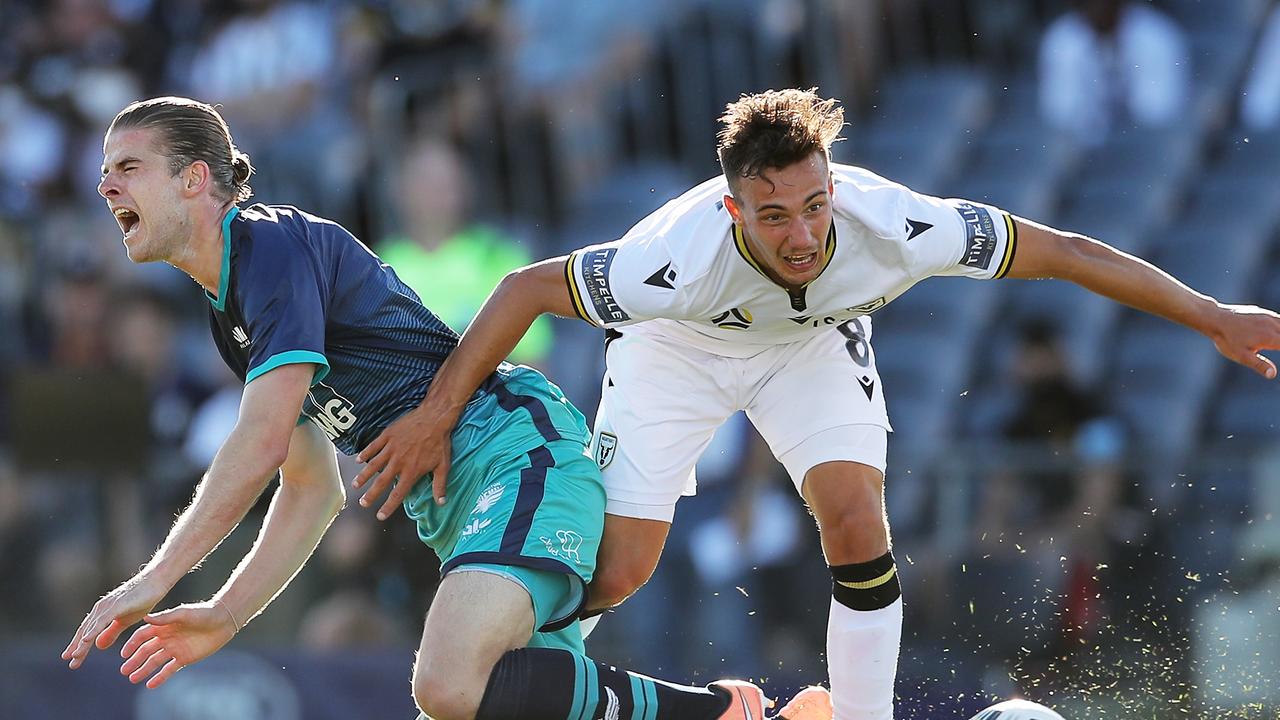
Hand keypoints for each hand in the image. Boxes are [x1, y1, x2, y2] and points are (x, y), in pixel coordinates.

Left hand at [63, 573, 167, 669]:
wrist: (155, 581)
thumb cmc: (142, 599)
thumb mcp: (125, 620)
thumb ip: (111, 632)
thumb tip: (97, 646)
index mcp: (102, 613)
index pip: (87, 632)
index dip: (78, 646)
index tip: (71, 660)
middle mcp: (100, 609)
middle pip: (85, 631)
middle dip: (77, 648)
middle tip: (71, 664)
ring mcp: (107, 606)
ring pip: (91, 628)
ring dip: (82, 643)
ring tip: (75, 656)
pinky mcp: (116, 605)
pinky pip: (102, 621)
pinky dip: (93, 631)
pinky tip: (86, 640)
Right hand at [118, 602, 237, 688]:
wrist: (223, 621)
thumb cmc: (203, 613)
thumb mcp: (183, 613)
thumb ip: (165, 617)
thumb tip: (145, 617)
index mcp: (164, 626)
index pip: (142, 636)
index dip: (132, 645)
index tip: (124, 654)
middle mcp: (166, 638)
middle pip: (146, 651)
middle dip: (134, 660)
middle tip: (124, 670)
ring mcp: (174, 649)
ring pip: (155, 662)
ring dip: (143, 670)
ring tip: (132, 678)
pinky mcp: (184, 658)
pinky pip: (169, 670)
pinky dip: (160, 677)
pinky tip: (150, 684)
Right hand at [354, 406, 452, 518]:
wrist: (434, 417)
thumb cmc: (440, 442)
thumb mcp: (443, 465)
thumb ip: (440, 485)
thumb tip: (441, 503)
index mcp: (411, 471)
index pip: (398, 494)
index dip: (388, 507)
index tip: (380, 516)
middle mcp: (398, 462)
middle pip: (381, 482)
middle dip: (371, 495)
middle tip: (362, 503)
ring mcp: (391, 448)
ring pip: (373, 465)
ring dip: (363, 476)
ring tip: (355, 485)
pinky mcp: (387, 436)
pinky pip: (373, 446)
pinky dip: (365, 454)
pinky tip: (358, 460)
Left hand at [1209, 303, 1279, 377]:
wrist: (1214, 319)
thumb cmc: (1227, 340)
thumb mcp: (1242, 356)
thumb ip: (1259, 364)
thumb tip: (1273, 374)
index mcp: (1270, 338)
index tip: (1279, 349)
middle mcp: (1272, 325)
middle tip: (1278, 347)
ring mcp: (1267, 316)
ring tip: (1277, 341)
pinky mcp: (1261, 312)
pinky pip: (1277, 318)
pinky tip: (1276, 330)